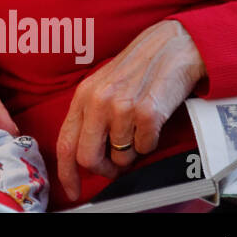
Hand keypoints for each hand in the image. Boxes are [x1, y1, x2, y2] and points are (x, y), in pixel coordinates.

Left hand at [56, 19, 205, 201]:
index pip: (64, 143)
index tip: (71, 189)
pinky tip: (152, 122)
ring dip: (132, 151)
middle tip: (115, 165)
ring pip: (120, 156)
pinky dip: (150, 142)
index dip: (66, 172)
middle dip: (103, 169)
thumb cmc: (138, 69)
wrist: (171, 47)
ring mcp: (122, 107)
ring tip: (138, 127)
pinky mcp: (148, 113)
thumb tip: (84, 156)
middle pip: (88, 158)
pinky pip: (145, 148)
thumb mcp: (103, 86)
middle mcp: (98, 101)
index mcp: (83, 96)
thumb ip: (90, 116)